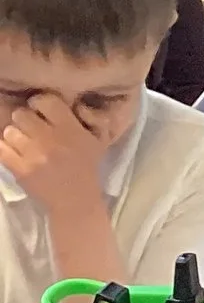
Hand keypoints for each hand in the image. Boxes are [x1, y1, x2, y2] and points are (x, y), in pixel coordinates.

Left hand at [2, 94, 110, 222]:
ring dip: (15, 137)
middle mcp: (52, 139)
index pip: (45, 101)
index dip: (39, 104)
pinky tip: (15, 154)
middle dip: (25, 121)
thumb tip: (77, 103)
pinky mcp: (21, 169)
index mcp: (72, 130)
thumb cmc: (86, 169)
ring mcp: (35, 155)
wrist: (77, 202)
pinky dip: (6, 149)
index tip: (42, 112)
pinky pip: (2, 148)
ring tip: (24, 145)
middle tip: (32, 131)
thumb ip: (88, 119)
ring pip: (9, 131)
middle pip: (21, 114)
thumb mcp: (96, 142)